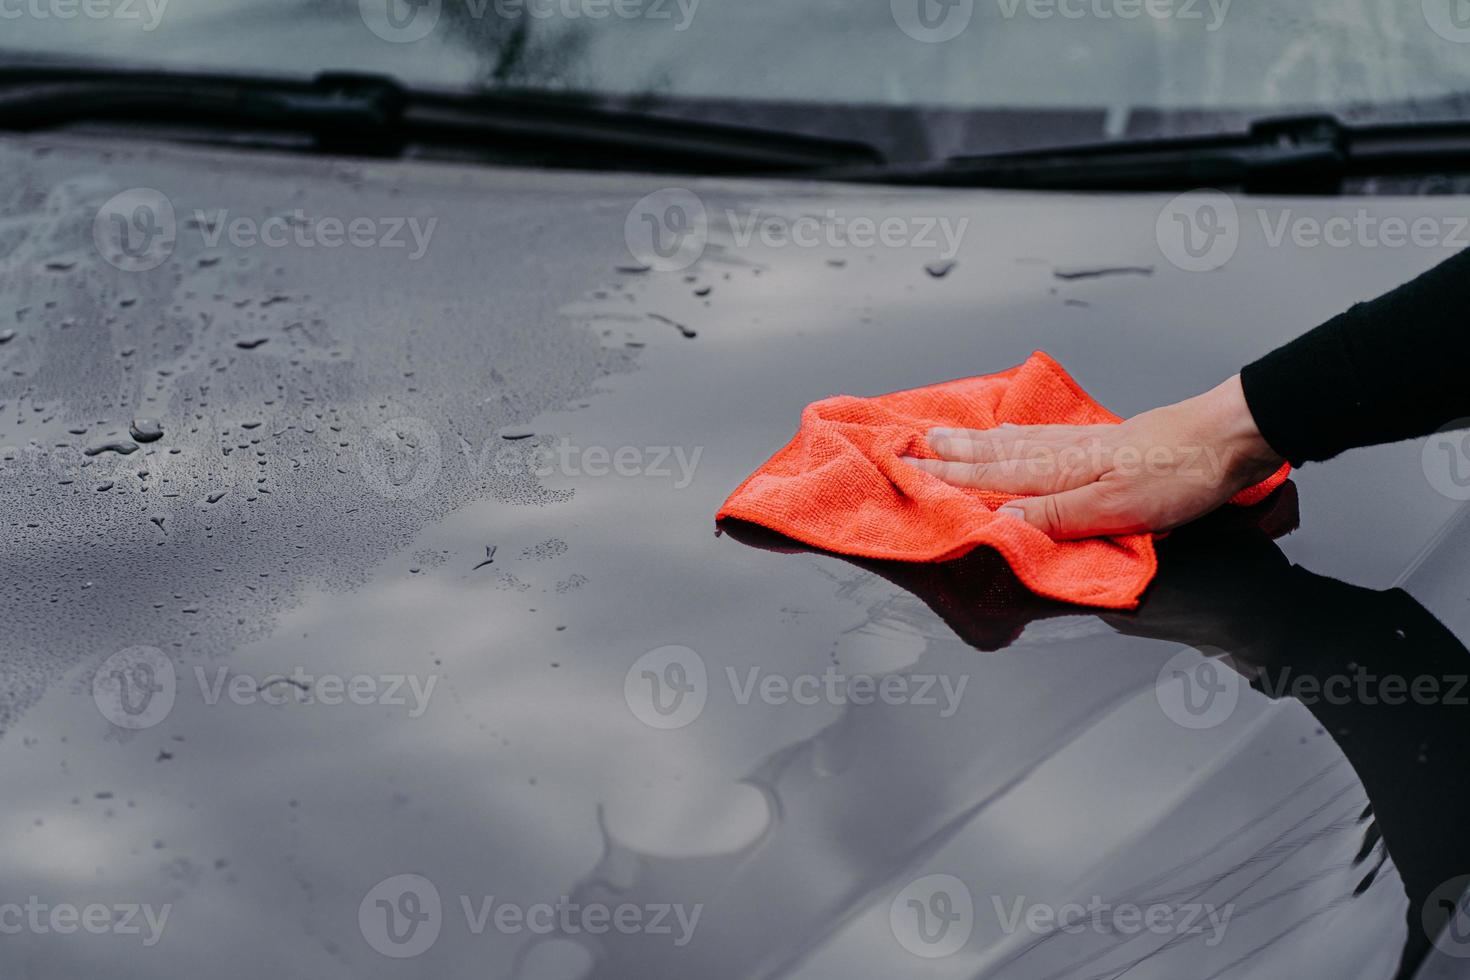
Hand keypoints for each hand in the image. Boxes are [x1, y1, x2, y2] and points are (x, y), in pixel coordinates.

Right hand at [901, 375, 1283, 538]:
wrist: (1229, 437)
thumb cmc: (1181, 476)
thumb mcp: (1121, 508)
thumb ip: (1061, 515)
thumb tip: (1004, 520)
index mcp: (1065, 472)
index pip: (997, 476)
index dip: (954, 476)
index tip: (913, 470)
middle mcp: (1066, 452)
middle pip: (999, 455)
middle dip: (954, 454)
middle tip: (913, 447)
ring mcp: (1084, 443)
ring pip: (1016, 442)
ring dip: (976, 442)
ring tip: (944, 436)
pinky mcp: (1104, 440)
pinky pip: (1040, 436)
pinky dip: (1013, 433)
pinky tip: (1009, 431)